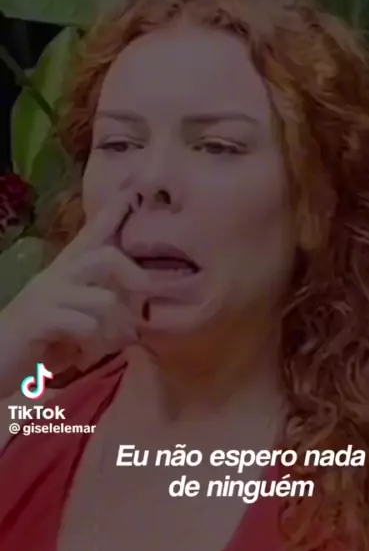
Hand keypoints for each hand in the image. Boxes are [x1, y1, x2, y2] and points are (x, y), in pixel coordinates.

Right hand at [0, 190, 149, 398]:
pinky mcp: (39, 319)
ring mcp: (47, 296)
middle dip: (134, 277)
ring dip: (118, 328)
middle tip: (147, 301)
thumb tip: (136, 319)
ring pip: (104, 298)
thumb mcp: (74, 323)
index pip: (91, 236)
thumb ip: (100, 313)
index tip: (133, 193)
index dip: (112, 215)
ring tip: (115, 345)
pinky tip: (85, 356)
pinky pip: (86, 326)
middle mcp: (56, 277)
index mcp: (65, 273)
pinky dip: (96, 344)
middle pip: (105, 257)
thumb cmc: (38, 344)